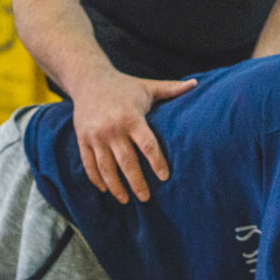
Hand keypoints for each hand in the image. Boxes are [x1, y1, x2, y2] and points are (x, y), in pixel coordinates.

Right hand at [70, 74, 198, 202]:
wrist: (88, 79)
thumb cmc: (124, 86)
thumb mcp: (147, 87)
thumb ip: (171, 89)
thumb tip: (196, 84)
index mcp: (131, 117)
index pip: (147, 145)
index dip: (157, 162)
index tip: (165, 177)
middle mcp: (112, 128)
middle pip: (127, 162)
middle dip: (137, 182)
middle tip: (146, 198)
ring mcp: (95, 135)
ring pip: (106, 168)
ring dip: (116, 186)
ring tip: (126, 199)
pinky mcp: (83, 139)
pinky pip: (88, 164)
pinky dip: (96, 179)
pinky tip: (105, 189)